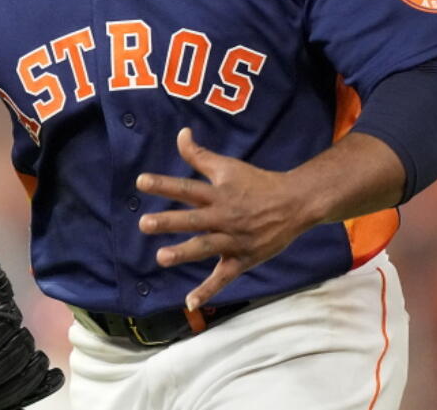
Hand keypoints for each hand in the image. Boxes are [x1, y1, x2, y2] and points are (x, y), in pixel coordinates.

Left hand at [136, 128, 308, 310]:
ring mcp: (233, 240)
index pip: (187, 188)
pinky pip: (223, 277)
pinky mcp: (242, 259)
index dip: (164, 184)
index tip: (141, 181)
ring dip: (184, 253)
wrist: (295, 204)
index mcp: (218, 193)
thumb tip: (180, 133)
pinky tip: (189, 303)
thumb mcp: (228, 166)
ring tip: (161, 257)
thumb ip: (200, 155)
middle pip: (193, 220)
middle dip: (169, 222)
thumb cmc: (257, 182)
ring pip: (206, 248)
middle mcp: (224, 217)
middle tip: (145, 223)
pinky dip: (207, 291)